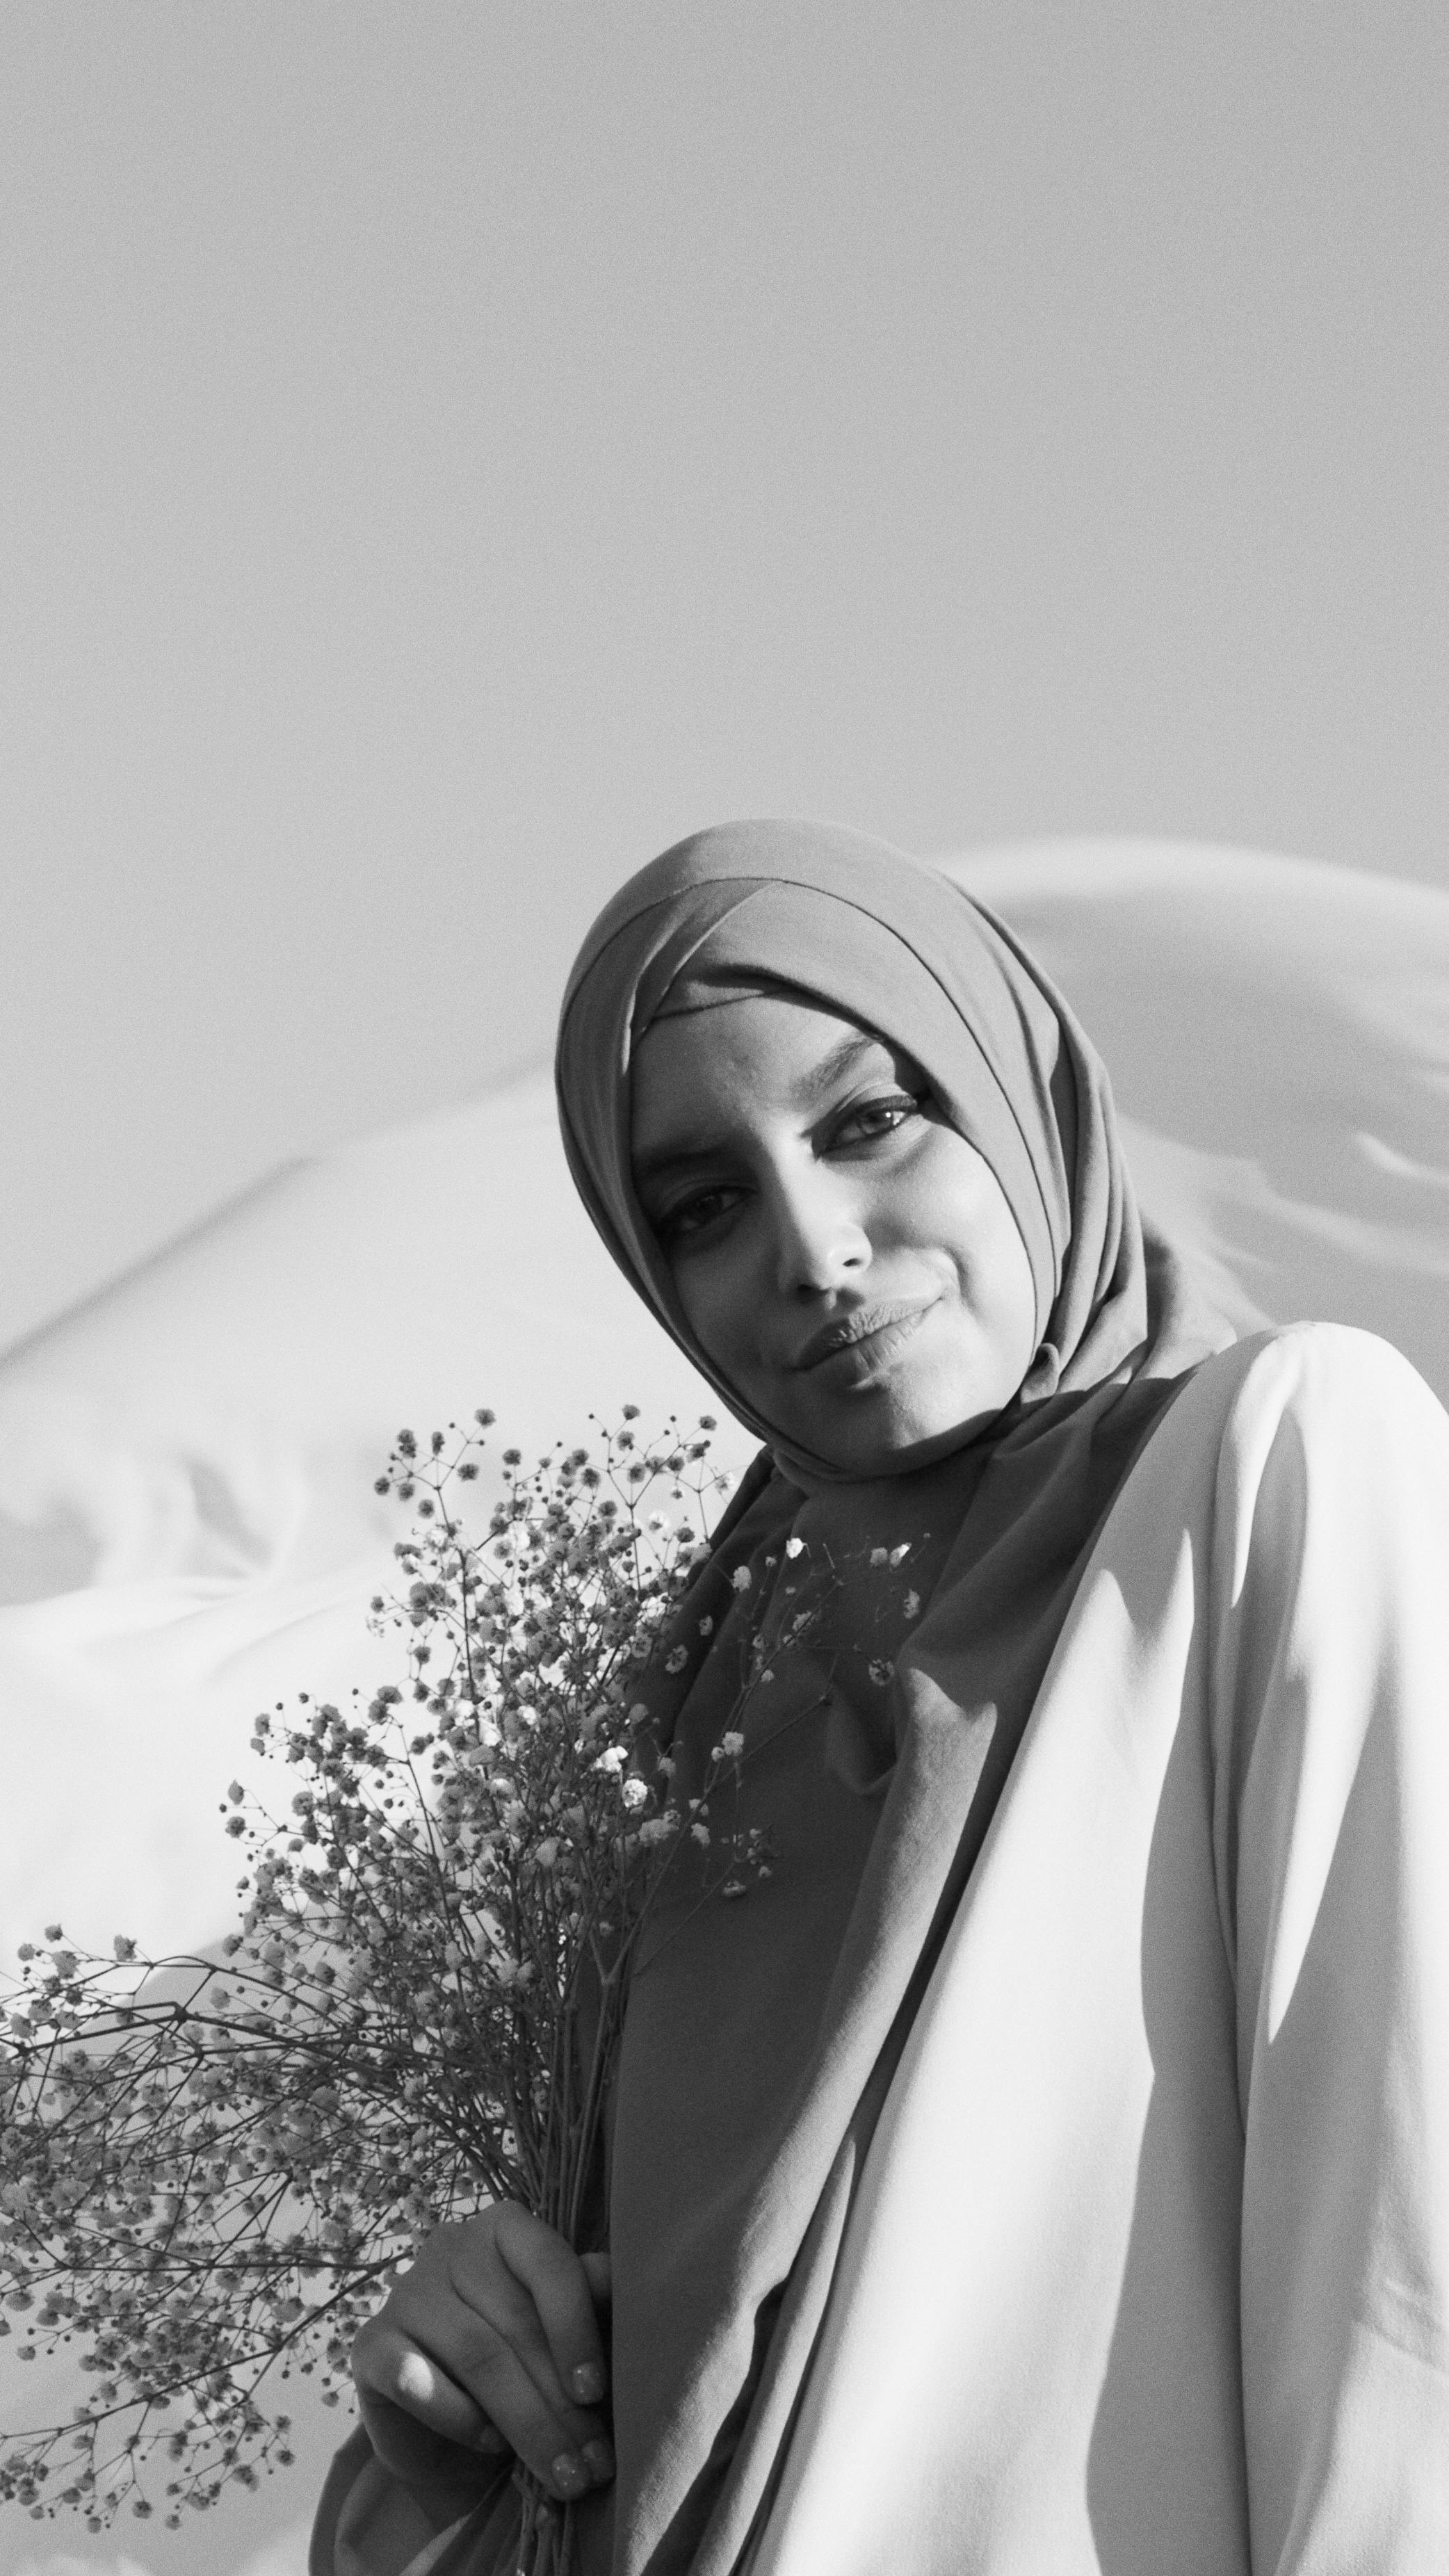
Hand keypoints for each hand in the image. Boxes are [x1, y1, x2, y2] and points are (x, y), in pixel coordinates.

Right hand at [351, 2205, 613, 2508]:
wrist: (450, 2430)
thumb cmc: (522, 2368)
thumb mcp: (562, 2337)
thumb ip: (591, 2304)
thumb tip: (622, 2283)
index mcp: (506, 2229)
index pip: (548, 2261)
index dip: (576, 2326)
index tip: (596, 2392)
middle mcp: (451, 2247)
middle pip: (515, 2323)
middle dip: (560, 2402)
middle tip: (593, 2463)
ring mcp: (405, 2293)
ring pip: (477, 2356)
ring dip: (526, 2423)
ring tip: (561, 2474)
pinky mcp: (370, 2345)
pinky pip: (417, 2380)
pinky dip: (459, 2417)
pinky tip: (490, 2445)